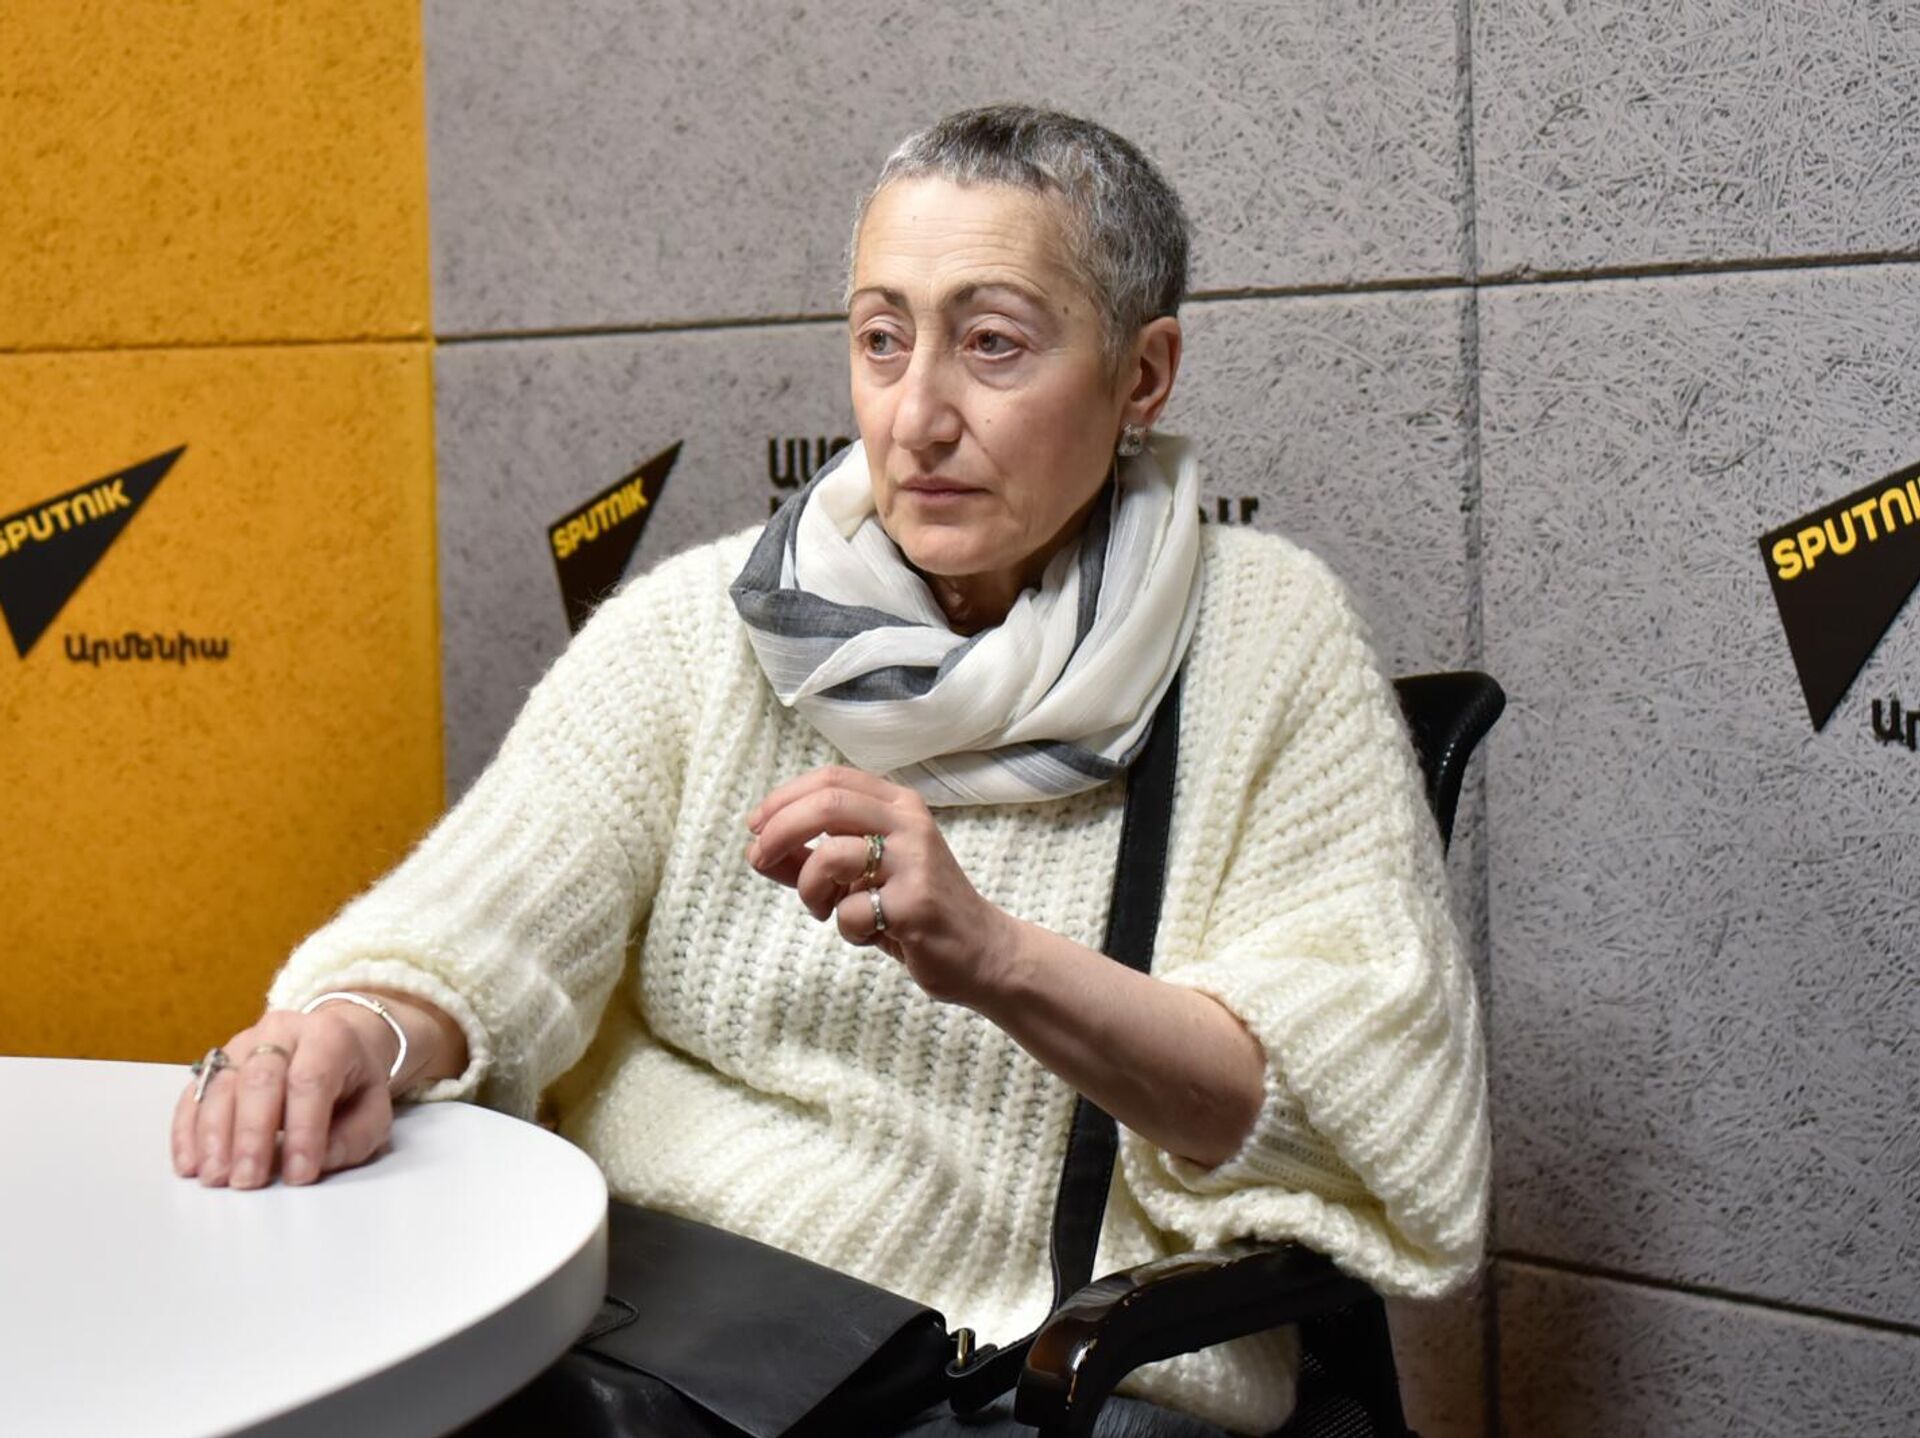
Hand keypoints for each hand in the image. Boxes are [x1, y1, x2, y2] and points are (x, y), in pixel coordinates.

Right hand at [170, 1006, 396, 1188]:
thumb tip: (322, 1160)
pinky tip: (191, 1164)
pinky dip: (188, 1131)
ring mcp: (242, 1043)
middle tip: (248, 1180)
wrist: (333, 1044)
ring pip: (221, 1084)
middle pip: (259, 1078)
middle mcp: (282, 1031)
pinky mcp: (215, 1062)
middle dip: (252, 1134)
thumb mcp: (374, 1108)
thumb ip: (357, 1135)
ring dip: (214, 1136)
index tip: (299, 1174)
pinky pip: (195, 1094)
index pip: (312, 1080)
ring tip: (216, 1177)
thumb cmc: (353, 1083)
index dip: (304, 1129)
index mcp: (329, 1036)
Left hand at [746, 766, 1013, 1004]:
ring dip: (809, 888)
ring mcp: (915, 862)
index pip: (831, 779)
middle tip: (759, 856)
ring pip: (832, 856)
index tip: (755, 826)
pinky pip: (851, 910)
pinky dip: (846, 928)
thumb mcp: (858, 877)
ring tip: (822, 910)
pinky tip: (869, 933)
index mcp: (897, 805)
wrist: (980, 952)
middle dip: (780, 829)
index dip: (783, 798)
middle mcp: (909, 823)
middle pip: (828, 804)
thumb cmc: (911, 908)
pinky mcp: (915, 903)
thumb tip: (754, 851)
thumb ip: (809, 859)